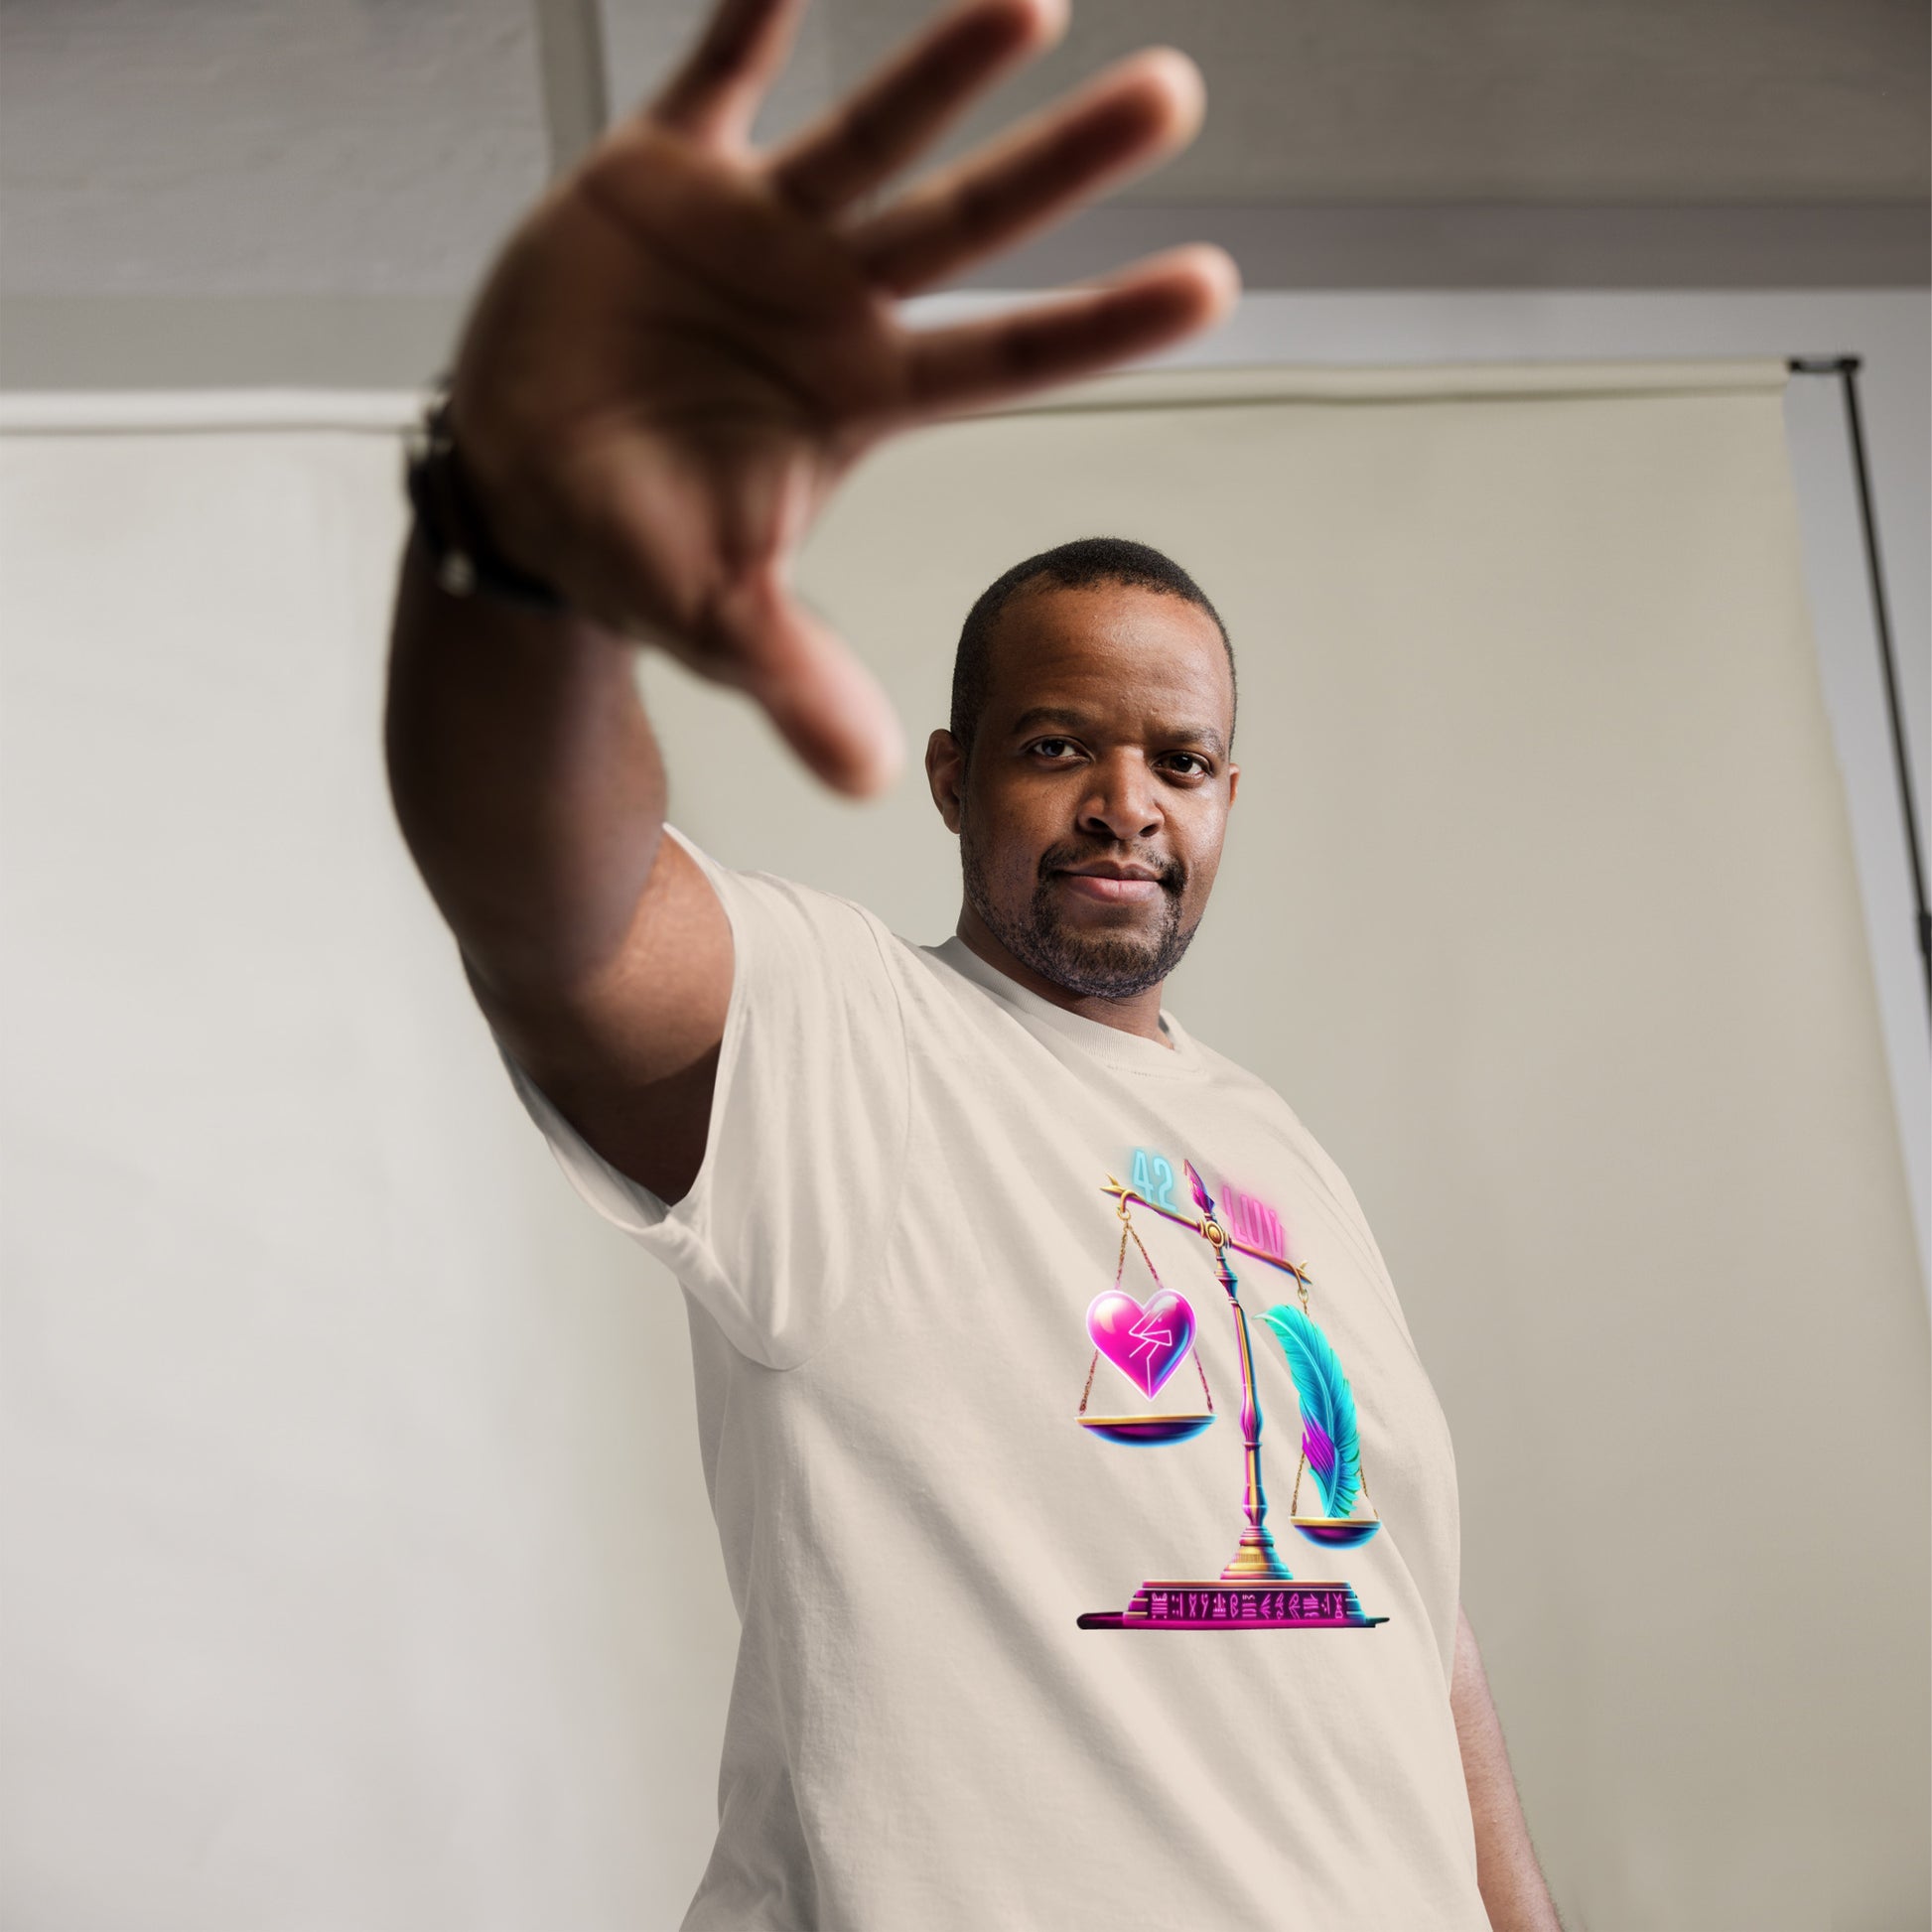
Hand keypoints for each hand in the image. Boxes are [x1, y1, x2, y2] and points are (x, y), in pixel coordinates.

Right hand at [448, 0, 1237, 794]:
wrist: (518, 483)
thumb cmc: (631, 547)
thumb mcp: (712, 619)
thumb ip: (794, 677)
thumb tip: (869, 780)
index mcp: (860, 397)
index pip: (1007, 359)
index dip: (1104, 325)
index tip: (1215, 285)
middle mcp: (829, 302)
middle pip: (968, 225)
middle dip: (1063, 164)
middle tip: (1175, 98)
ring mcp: (753, 232)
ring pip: (868, 134)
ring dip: (944, 68)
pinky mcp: (659, 176)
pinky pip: (715, 75)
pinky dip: (751, 15)